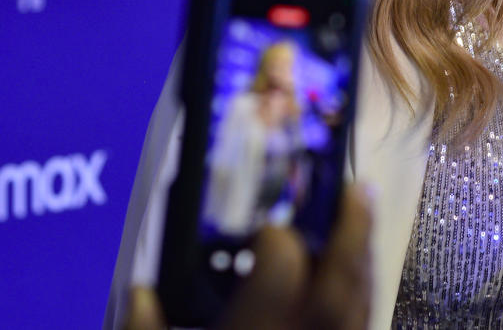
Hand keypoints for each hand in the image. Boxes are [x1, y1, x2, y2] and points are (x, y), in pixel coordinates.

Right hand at [126, 184, 373, 329]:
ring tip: (361, 216)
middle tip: (358, 187)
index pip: (280, 270)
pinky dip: (360, 297)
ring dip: (362, 258)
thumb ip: (145, 329)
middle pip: (340, 285)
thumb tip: (139, 292)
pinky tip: (353, 275)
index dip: (278, 235)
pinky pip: (363, 325)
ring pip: (360, 306)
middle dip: (353, 231)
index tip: (266, 217)